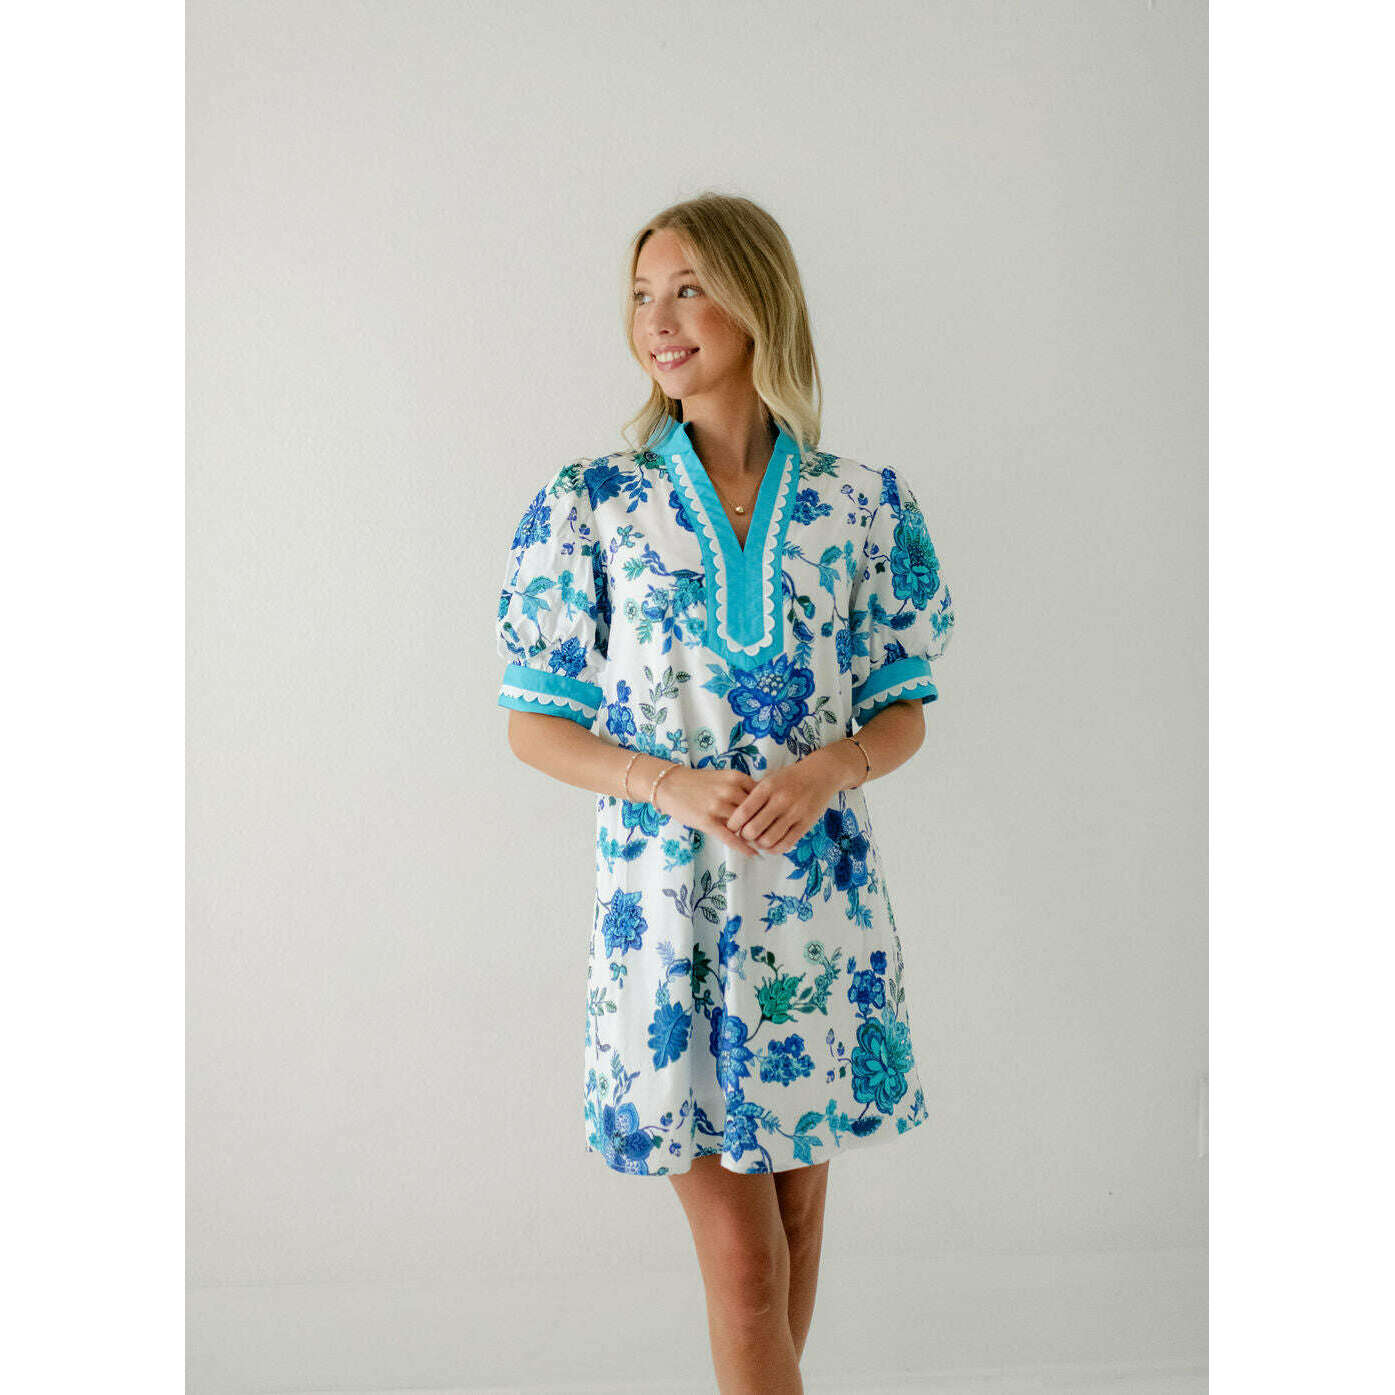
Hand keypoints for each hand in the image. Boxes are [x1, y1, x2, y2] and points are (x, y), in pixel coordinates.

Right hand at [652, 766, 764, 858]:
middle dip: (764, 824)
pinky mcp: (707, 821)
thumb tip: (765, 803)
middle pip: (756, 812)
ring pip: (744, 825)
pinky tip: (752, 854)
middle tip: (773, 835)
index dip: (770, 809)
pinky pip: (730, 837)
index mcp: (736, 778)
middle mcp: (729, 790)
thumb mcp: (723, 777)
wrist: (671, 785)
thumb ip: (742, 788)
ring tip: (763, 845)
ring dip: (754, 836)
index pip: (763, 796)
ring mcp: (718, 806)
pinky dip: (743, 847)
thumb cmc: (699, 783)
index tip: (776, 819)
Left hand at [724, 746, 855, 855]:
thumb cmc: (790, 778)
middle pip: (754, 829)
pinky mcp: (806, 824)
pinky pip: (786, 844)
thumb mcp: (770, 779)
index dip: (733, 824)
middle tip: (744, 835)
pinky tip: (770, 845)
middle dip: (744, 836)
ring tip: (757, 840)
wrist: (821, 774)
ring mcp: (795, 813)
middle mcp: (781, 800)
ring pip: (768, 840)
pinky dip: (774, 849)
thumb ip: (754, 796)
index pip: (744, 811)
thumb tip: (735, 818)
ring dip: (759, 844)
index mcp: (768, 787)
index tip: (730, 827)